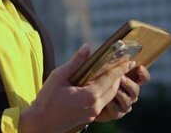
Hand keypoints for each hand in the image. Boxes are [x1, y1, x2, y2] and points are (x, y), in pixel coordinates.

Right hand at [19, 44, 136, 132]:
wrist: (40, 123)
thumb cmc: (47, 99)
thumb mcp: (59, 76)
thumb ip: (76, 62)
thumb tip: (87, 47)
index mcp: (90, 96)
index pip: (111, 79)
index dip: (120, 68)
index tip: (129, 60)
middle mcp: (95, 106)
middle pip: (113, 89)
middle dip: (120, 76)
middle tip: (124, 64)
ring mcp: (92, 114)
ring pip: (109, 96)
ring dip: (113, 84)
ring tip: (115, 73)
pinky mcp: (88, 117)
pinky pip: (102, 103)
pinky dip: (104, 92)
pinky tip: (100, 85)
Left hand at [94, 64, 150, 120]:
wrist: (89, 101)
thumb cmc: (97, 82)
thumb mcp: (101, 71)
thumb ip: (106, 63)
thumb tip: (95, 48)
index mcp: (131, 81)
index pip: (144, 78)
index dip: (143, 73)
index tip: (138, 67)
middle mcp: (130, 93)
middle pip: (136, 89)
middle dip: (129, 83)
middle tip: (121, 78)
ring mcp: (125, 104)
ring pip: (128, 100)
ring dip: (121, 94)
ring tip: (114, 89)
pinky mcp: (117, 113)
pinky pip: (117, 109)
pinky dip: (112, 104)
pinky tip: (106, 100)